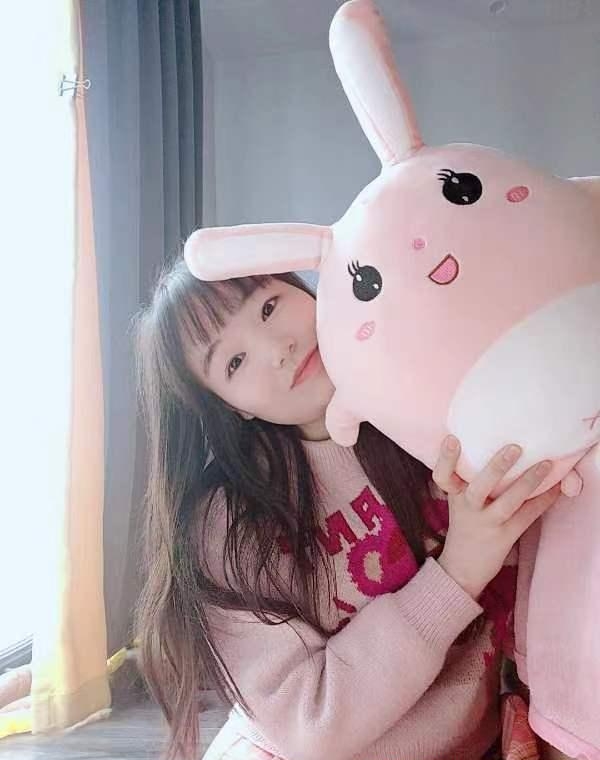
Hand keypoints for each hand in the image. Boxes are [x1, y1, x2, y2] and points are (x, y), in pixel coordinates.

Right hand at [433, 436, 561, 599]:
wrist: (461, 568)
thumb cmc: (464, 526)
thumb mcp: (458, 502)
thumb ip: (467, 481)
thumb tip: (492, 449)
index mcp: (454, 496)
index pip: (442, 476)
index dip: (445, 458)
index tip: (452, 438)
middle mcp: (468, 508)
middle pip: (479, 487)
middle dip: (497, 467)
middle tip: (515, 447)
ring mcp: (486, 523)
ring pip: (508, 502)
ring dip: (529, 482)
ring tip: (545, 464)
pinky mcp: (504, 536)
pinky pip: (527, 516)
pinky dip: (543, 500)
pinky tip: (557, 488)